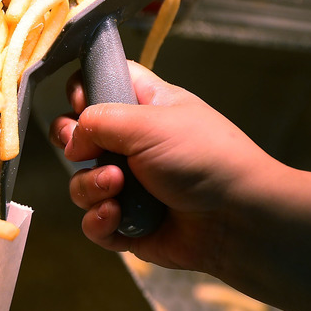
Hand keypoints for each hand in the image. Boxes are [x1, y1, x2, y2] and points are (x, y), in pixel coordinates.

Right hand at [50, 61, 284, 273]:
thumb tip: (72, 141)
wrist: (238, 219)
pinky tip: (116, 217)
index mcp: (145, 108)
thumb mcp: (150, 123)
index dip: (83, 92)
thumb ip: (99, 120)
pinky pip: (93, 223)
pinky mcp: (127, 224)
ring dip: (91, 187)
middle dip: (73, 145)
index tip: (80, 104)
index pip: (101, 86)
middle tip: (83, 150)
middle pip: (78, 138)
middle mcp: (133, 146)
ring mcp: (129, 187)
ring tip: (118, 189)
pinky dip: (99, 221)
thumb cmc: (204, 158)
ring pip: (81, 184)